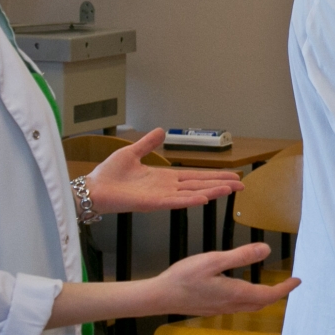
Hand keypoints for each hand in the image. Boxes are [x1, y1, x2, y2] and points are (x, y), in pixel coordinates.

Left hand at [82, 129, 242, 213]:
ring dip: (211, 192)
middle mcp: (167, 189)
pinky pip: (174, 202)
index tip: (231, 176)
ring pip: (192, 194)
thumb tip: (162, 130)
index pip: (195, 177)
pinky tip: (204, 199)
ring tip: (230, 190)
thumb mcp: (132, 153)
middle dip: (221, 185)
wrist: (92, 188)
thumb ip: (148, 143)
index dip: (214, 176)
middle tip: (242, 185)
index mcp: (164, 178)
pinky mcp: (151, 204)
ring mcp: (161, 197)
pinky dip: (190, 201)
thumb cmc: (108, 174)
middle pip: (200, 186)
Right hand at [148, 242, 298, 313]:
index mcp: (236, 293)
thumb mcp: (213, 260)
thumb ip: (241, 256)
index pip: (268, 294)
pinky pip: (239, 306)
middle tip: (288, 284)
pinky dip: (250, 299)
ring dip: (264, 297)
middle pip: (261, 303)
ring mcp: (221, 309)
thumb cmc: (184, 277)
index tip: (297, 280)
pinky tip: (244, 290)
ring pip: (250, 306)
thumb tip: (266, 250)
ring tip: (271, 287)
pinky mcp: (212, 308)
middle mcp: (232, 305)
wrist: (160, 297)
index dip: (285, 288)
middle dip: (277, 294)